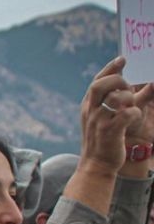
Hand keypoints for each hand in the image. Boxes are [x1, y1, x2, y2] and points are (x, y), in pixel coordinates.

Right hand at [79, 57, 153, 172]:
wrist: (96, 165)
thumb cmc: (102, 140)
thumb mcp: (99, 119)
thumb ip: (107, 102)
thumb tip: (126, 86)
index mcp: (88, 106)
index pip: (97, 81)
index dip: (110, 68)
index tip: (123, 59)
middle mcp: (91, 112)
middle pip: (101, 85)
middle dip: (118, 80)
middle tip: (128, 86)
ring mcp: (100, 121)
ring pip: (117, 98)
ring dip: (129, 98)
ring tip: (131, 106)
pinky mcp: (111, 131)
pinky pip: (128, 114)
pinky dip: (135, 113)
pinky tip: (134, 118)